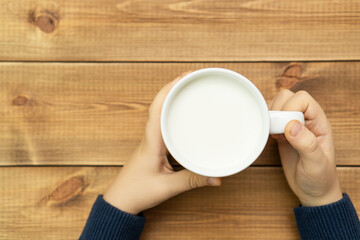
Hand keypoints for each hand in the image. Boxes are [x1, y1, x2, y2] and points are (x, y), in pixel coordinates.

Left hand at [104, 73, 220, 214]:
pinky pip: (161, 123)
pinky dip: (171, 112)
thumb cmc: (137, 192)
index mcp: (151, 142)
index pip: (157, 109)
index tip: (184, 77)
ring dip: (171, 98)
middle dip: (173, 87)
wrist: (121, 201)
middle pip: (159, 105)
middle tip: (192, 77)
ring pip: (159, 112)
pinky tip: (182, 114)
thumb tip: (217, 177)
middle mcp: (149, 137)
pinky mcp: (153, 146)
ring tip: (188, 88)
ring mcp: (150, 140)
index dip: (168, 90)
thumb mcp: (168, 188)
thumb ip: (193, 181)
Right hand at [270, 90, 341, 206]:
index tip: (285, 127)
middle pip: (288, 97)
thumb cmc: (320, 179)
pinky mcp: (283, 134)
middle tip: (276, 128)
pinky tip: (271, 137)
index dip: (290, 108)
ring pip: (278, 105)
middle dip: (277, 109)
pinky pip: (272, 119)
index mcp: (319, 123)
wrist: (314, 192)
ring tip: (273, 133)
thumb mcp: (316, 164)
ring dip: (271, 115)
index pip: (303, 99)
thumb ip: (306, 144)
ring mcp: (294, 127)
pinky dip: (267, 124)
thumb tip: (292, 125)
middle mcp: (306, 121)